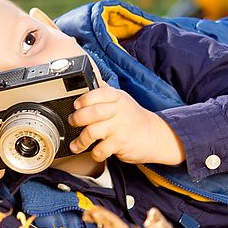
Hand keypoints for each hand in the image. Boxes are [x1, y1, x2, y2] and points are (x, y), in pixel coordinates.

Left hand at [67, 85, 185, 165]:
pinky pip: (101, 150)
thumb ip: (103, 89)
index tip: (76, 106)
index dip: (83, 99)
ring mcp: (120, 127)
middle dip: (77, 119)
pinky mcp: (121, 144)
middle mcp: (118, 110)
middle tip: (73, 123)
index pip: (97, 93)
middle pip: (91, 112)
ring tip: (76, 145)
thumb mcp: (120, 98)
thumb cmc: (131, 117)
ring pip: (92, 132)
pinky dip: (95, 153)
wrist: (154, 135)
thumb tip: (89, 73)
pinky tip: (95, 152)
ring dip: (80, 141)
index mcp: (116, 97)